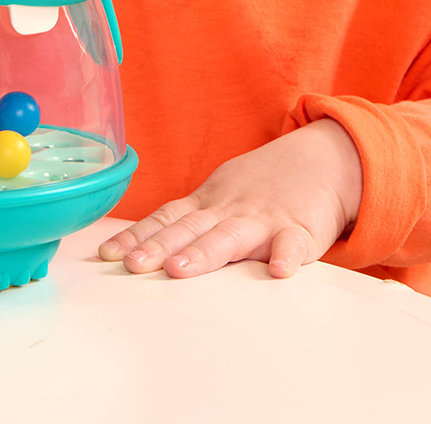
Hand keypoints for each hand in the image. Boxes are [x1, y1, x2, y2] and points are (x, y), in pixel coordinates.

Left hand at [98, 119, 362, 279]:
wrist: (323, 159)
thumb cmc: (262, 187)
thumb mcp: (220, 196)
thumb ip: (187, 222)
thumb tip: (139, 244)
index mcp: (208, 204)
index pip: (166, 218)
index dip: (136, 236)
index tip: (107, 254)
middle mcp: (230, 210)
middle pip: (190, 229)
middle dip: (159, 247)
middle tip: (133, 265)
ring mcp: (265, 218)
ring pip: (232, 237)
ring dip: (206, 253)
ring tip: (181, 271)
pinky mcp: (302, 229)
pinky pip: (294, 244)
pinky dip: (287, 255)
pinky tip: (279, 270)